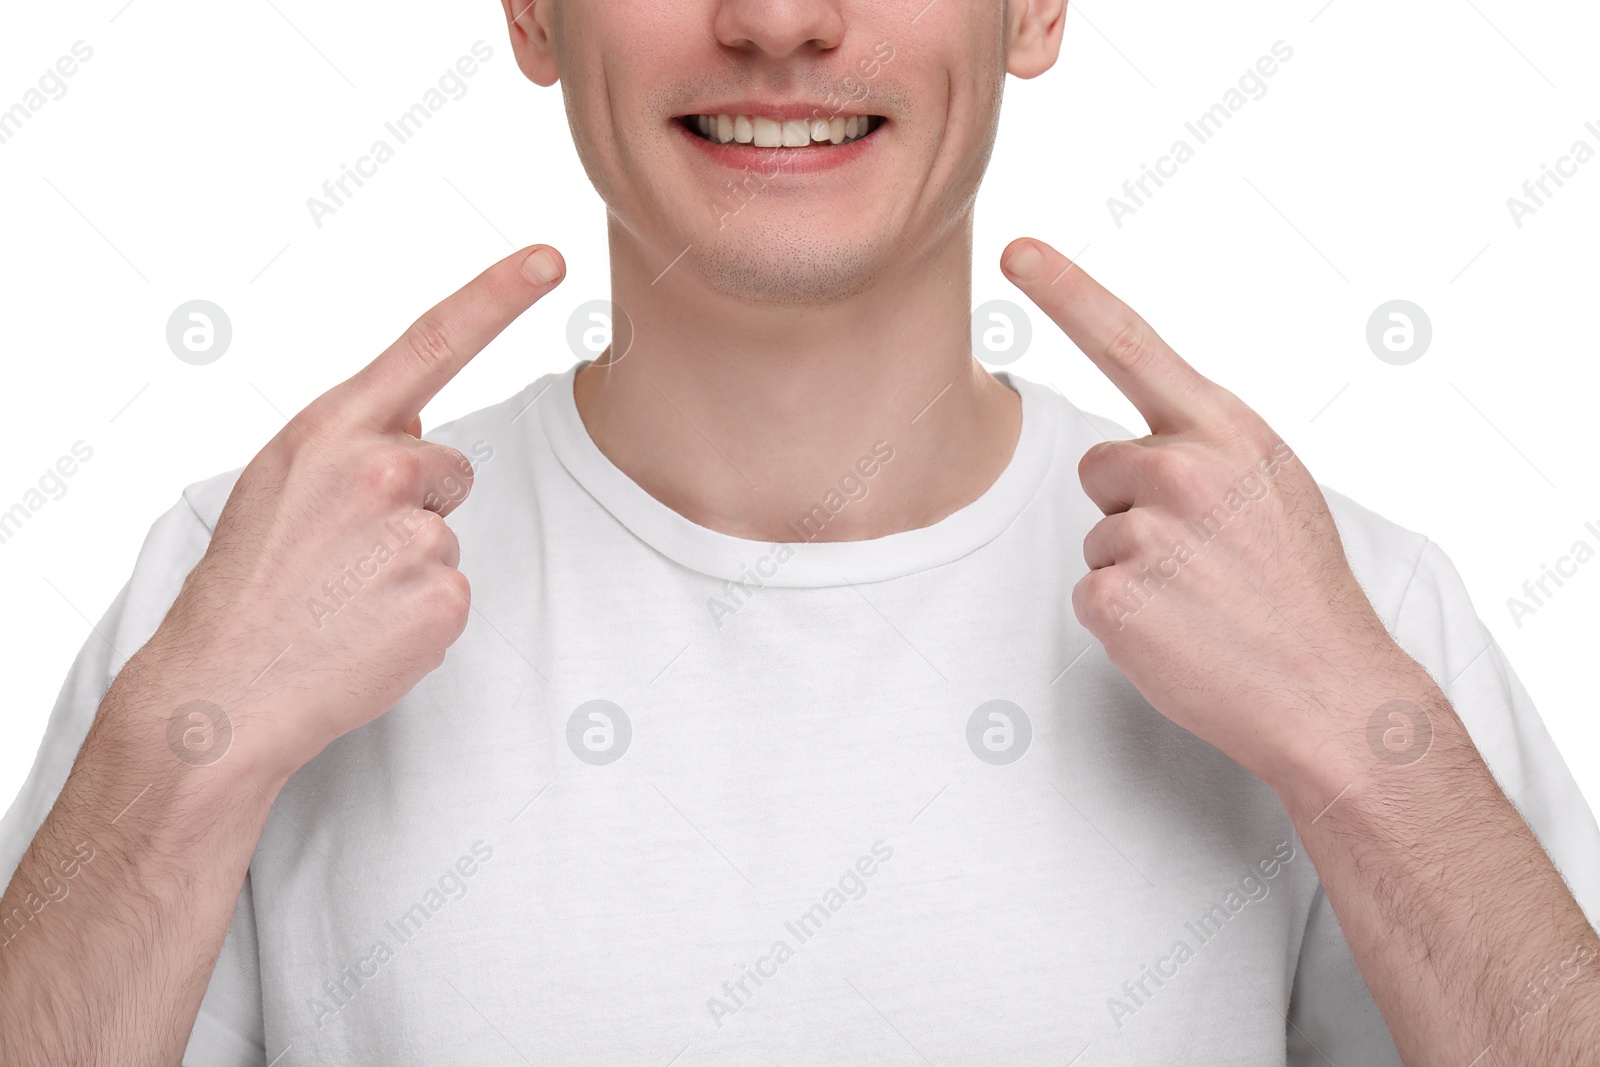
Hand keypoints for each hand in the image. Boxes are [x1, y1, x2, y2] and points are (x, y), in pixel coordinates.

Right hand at [130, 245, 565, 783]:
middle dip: (413, 506)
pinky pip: (454, 591)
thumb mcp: (277, 484)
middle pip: (450, 468)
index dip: (497, 295)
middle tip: (342, 556)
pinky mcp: (443, 595)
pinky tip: (365, 632)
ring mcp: (415, 532)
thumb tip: (419, 441)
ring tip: (343, 600)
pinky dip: (420, 616)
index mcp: (330, 428)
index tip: (550, 257)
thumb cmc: (246, 586)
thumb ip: (348, 447)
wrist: (221, 691)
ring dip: (409, 566)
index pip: (429, 342)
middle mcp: (379, 467)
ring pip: (447, 535)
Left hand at [1001, 238, 1424, 783]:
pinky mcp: (1115, 597)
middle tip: (1204, 555)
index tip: (1018, 249)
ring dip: (1136, 565)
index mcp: (1227, 431)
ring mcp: (1147, 534)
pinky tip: (1181, 631)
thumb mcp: (1276, 487)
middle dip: (1135, 504)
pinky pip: (1089, 590)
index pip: (1132, 343)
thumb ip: (1209, 447)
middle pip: (1100, 464)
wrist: (1332, 693)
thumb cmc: (1303, 590)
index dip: (1068, 292)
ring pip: (1096, 532)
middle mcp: (1183, 469)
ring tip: (1203, 597)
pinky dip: (1125, 616)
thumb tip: (1138, 445)